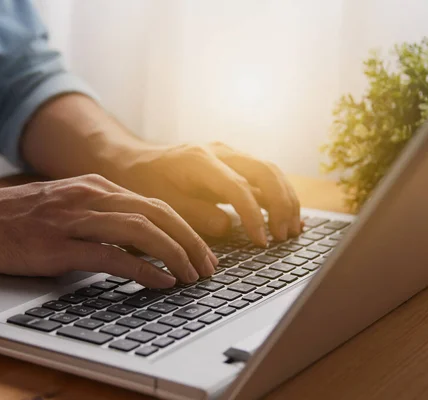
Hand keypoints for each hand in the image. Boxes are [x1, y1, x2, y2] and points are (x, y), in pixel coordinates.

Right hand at [0, 174, 216, 286]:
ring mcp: (75, 219)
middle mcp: (91, 197)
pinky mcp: (59, 245)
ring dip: (175, 254)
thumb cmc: (21, 216)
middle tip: (209, 266)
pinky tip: (161, 281)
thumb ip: (103, 215)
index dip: (185, 228)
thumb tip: (140, 239)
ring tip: (193, 276)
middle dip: (190, 241)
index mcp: (97, 187)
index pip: (155, 204)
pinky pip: (111, 256)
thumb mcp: (70, 204)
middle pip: (157, 214)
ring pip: (141, 231)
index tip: (202, 250)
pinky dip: (143, 269)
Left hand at [114, 142, 300, 244]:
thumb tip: (228, 226)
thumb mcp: (163, 203)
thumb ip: (196, 215)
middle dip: (280, 204)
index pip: (237, 187)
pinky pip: (263, 175)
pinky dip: (279, 194)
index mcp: (199, 160)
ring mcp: (228, 154)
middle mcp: (219, 151)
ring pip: (270, 170)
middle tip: (282, 237)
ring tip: (293, 230)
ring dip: (286, 199)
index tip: (262, 241)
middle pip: (264, 171)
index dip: (253, 216)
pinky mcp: (233, 162)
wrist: (134, 161)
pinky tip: (288, 216)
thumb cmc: (145, 183)